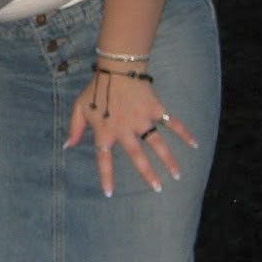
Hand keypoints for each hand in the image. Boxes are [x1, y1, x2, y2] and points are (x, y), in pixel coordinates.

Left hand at [64, 68, 197, 196]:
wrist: (116, 68)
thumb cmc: (96, 89)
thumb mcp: (79, 108)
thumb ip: (74, 128)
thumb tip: (67, 146)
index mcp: (106, 131)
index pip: (104, 159)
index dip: (106, 177)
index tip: (110, 194)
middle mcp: (125, 129)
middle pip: (138, 156)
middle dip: (148, 174)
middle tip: (158, 189)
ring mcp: (142, 119)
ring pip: (157, 143)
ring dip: (168, 160)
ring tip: (177, 175)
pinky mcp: (155, 108)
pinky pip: (171, 122)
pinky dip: (184, 132)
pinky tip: (194, 144)